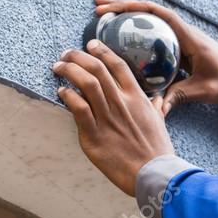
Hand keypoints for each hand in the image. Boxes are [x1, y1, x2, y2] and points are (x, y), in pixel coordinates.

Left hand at [53, 39, 174, 196]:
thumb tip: (156, 99)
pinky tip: (61, 92)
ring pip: (85, 84)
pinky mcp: (94, 135)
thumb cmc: (157, 150)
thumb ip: (155, 107)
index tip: (91, 44)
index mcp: (137, 98)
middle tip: (66, 54)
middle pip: (97, 69)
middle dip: (77, 57)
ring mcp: (107, 118)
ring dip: (69, 71)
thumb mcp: (159, 122)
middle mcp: (121, 103)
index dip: (102, 51)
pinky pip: (78, 109)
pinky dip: (67, 96)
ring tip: (58, 67)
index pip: (117, 65)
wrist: (153, 173)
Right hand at [93, 0, 217, 115]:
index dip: (134, 8)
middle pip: (147, 11)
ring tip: (100, 12)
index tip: (112, 10)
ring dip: (125, 14)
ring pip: (148, 19)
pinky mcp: (176, 45)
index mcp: (187, 36)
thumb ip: (181, 96)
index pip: (158, 13)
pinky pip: (151, 32)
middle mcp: (180, 31)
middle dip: (122, 5)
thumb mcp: (204, 89)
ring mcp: (177, 37)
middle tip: (97, 5)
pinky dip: (134, 29)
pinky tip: (118, 34)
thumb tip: (157, 108)